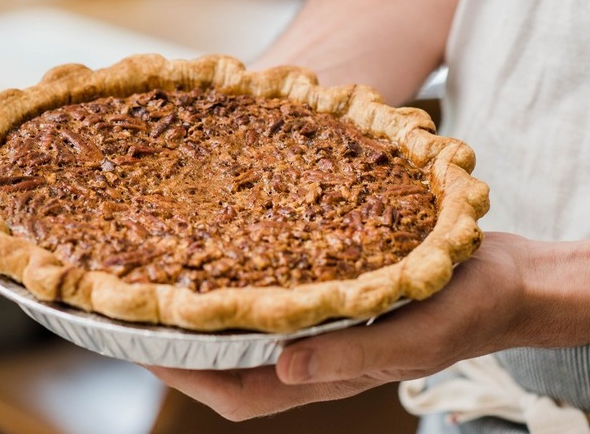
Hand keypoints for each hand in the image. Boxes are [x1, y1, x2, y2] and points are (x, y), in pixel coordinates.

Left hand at [147, 232, 545, 420]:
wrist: (501, 280)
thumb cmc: (462, 312)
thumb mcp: (412, 338)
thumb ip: (350, 357)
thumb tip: (283, 369)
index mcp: (324, 376)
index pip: (235, 392)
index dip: (184, 374)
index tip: (141, 345)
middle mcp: (310, 352)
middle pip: (228, 359)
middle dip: (180, 340)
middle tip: (137, 302)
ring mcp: (317, 323)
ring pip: (246, 325)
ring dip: (206, 307)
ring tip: (168, 274)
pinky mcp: (329, 292)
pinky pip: (274, 292)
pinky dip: (244, 278)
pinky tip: (227, 247)